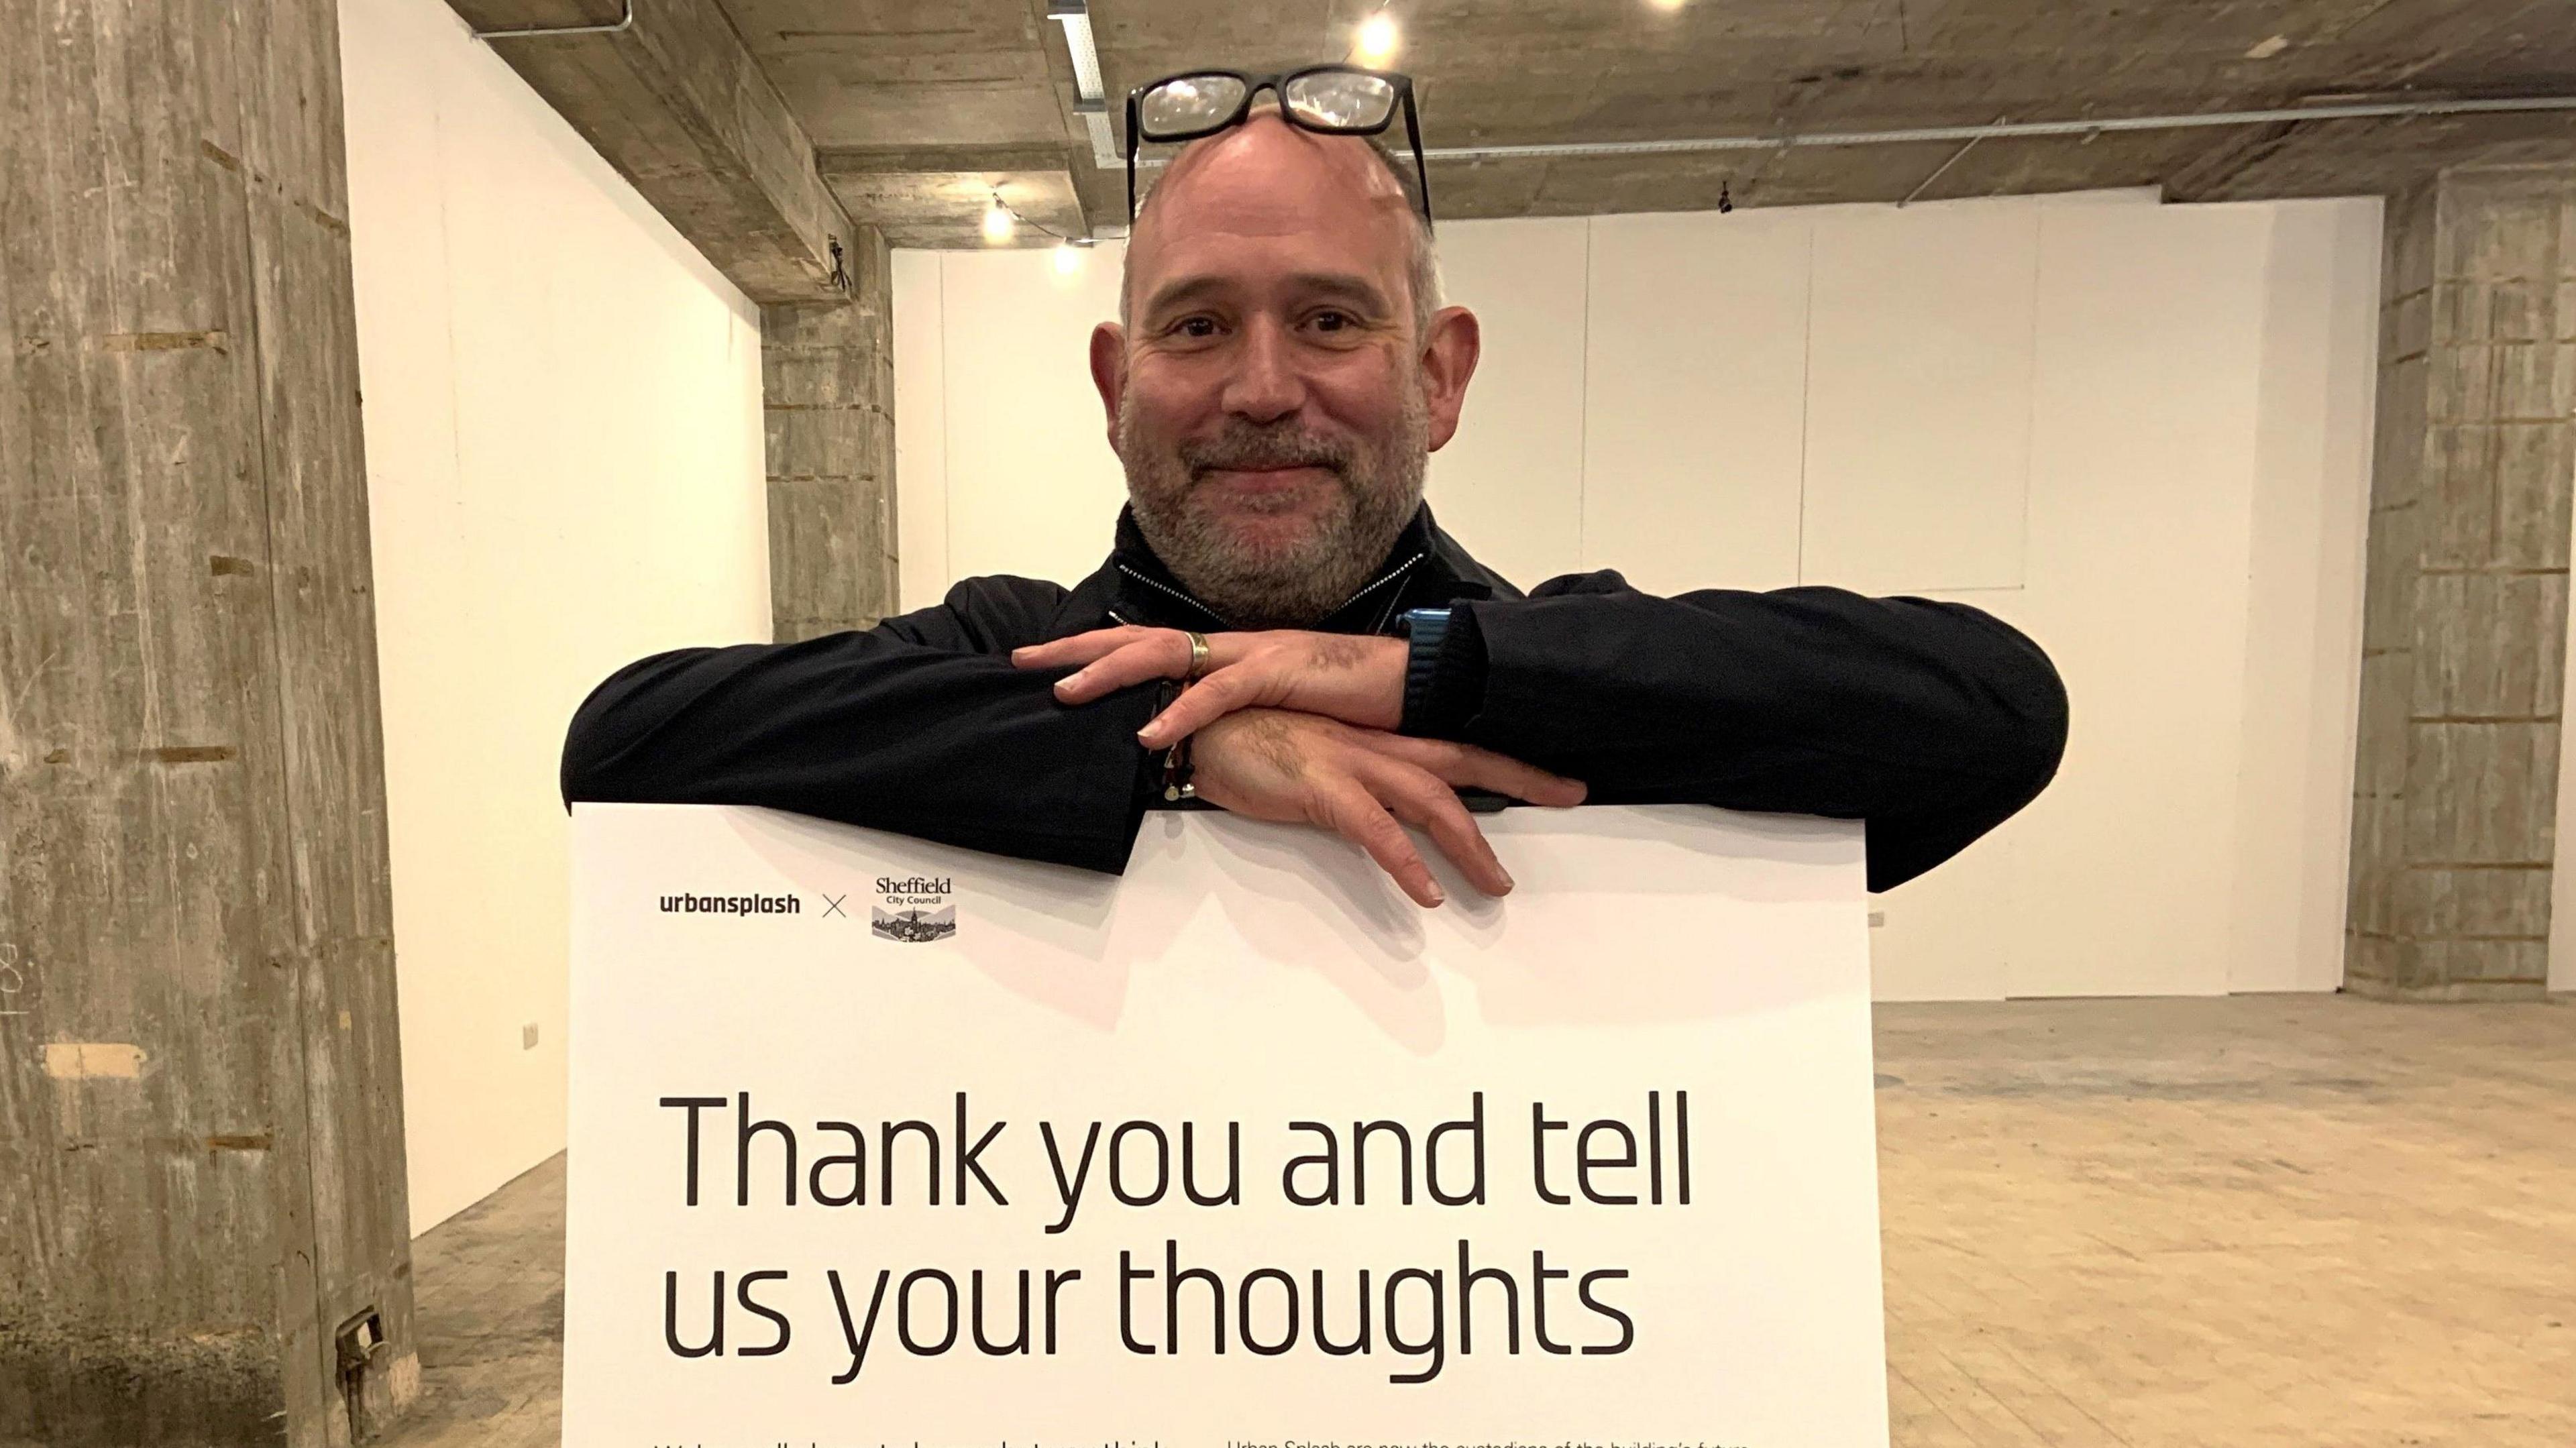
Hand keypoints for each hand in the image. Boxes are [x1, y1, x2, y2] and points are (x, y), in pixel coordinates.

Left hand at [1015, 626, 1406, 745]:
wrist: (1412, 679)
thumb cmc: (1352, 699)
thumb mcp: (1281, 709)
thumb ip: (1238, 717)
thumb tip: (1197, 738)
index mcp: (1228, 653)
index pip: (1147, 645)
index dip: (1093, 652)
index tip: (1045, 662)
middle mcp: (1231, 645)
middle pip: (1138, 638)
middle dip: (1076, 649)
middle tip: (1022, 660)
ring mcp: (1252, 653)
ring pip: (1165, 654)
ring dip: (1111, 673)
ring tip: (1065, 693)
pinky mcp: (1279, 672)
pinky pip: (1217, 693)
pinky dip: (1179, 712)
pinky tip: (1147, 733)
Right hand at [1187, 708, 1584, 907]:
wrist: (1189, 720)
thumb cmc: (1241, 739)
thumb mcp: (1308, 761)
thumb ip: (1347, 786)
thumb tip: (1378, 818)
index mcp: (1372, 736)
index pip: (1453, 745)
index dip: (1504, 759)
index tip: (1547, 774)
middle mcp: (1371, 743)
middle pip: (1463, 759)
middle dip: (1521, 776)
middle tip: (1573, 793)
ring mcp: (1349, 761)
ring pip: (1431, 799)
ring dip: (1471, 844)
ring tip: (1498, 885)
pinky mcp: (1320, 784)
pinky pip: (1375, 830)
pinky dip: (1406, 863)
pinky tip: (1428, 894)